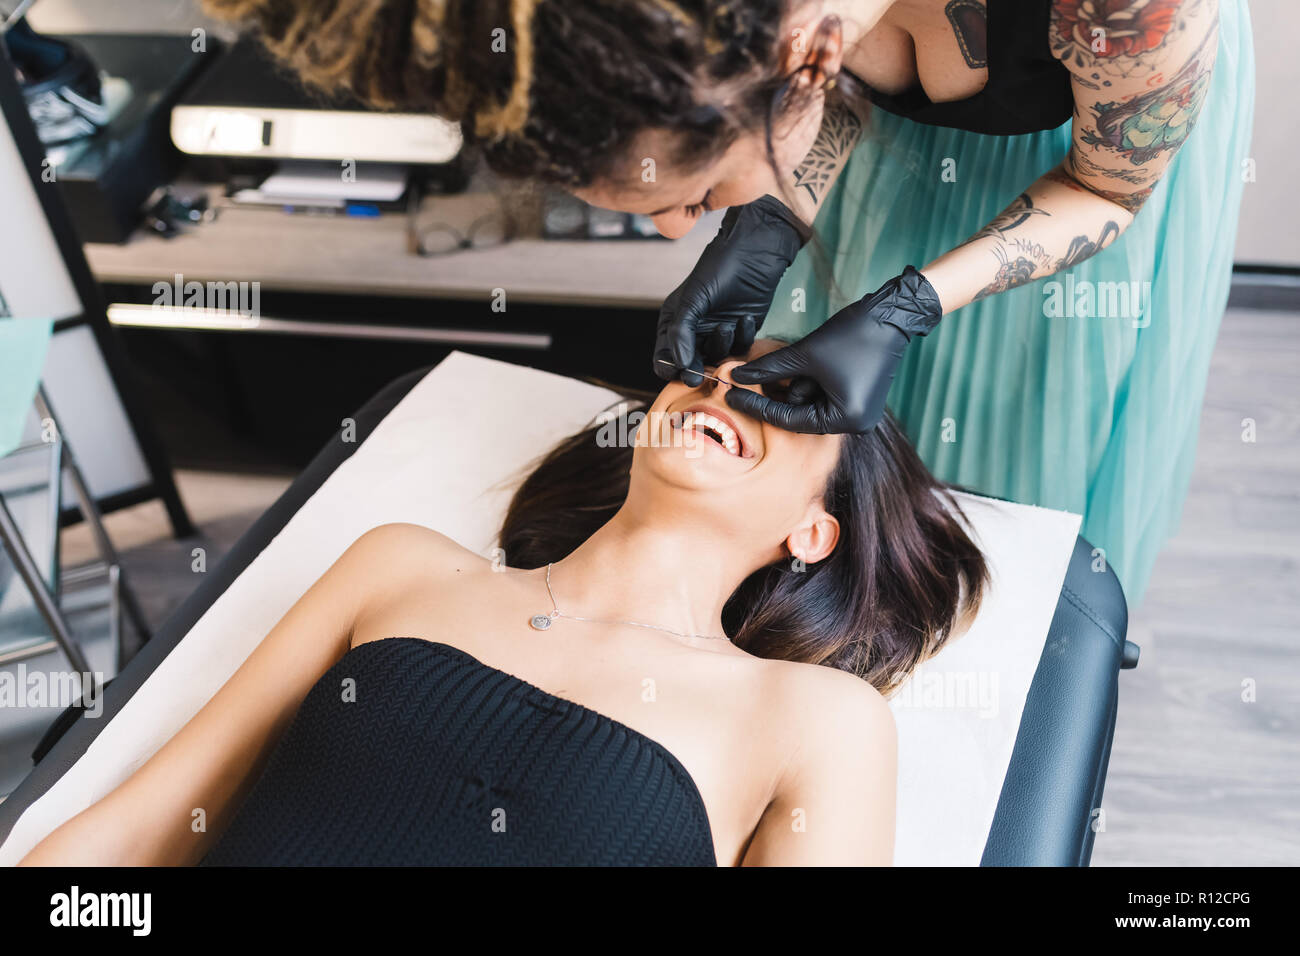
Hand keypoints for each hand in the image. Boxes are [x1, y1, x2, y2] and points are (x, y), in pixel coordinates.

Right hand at [654, 195, 808, 385]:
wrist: (753, 253)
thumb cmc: (718, 269)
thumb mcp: (693, 300)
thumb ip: (682, 334)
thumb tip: (680, 365)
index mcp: (673, 322)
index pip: (664, 359)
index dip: (672, 370)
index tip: (684, 374)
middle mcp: (694, 331)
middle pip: (690, 365)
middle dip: (698, 369)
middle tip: (705, 374)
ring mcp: (717, 333)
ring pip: (716, 357)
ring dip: (722, 346)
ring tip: (727, 325)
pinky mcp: (741, 332)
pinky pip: (739, 348)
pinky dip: (742, 337)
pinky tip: (745, 318)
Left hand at [725, 266, 942, 433]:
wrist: (892, 314)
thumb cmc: (853, 334)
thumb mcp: (805, 354)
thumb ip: (769, 369)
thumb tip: (736, 378)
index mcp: (845, 420)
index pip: (789, 420)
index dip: (757, 407)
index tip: (731, 396)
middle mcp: (855, 424)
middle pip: (800, 414)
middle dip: (780, 392)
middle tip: (751, 379)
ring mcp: (858, 412)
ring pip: (811, 403)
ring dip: (799, 383)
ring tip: (801, 360)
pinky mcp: (858, 398)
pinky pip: (824, 396)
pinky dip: (811, 381)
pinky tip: (806, 363)